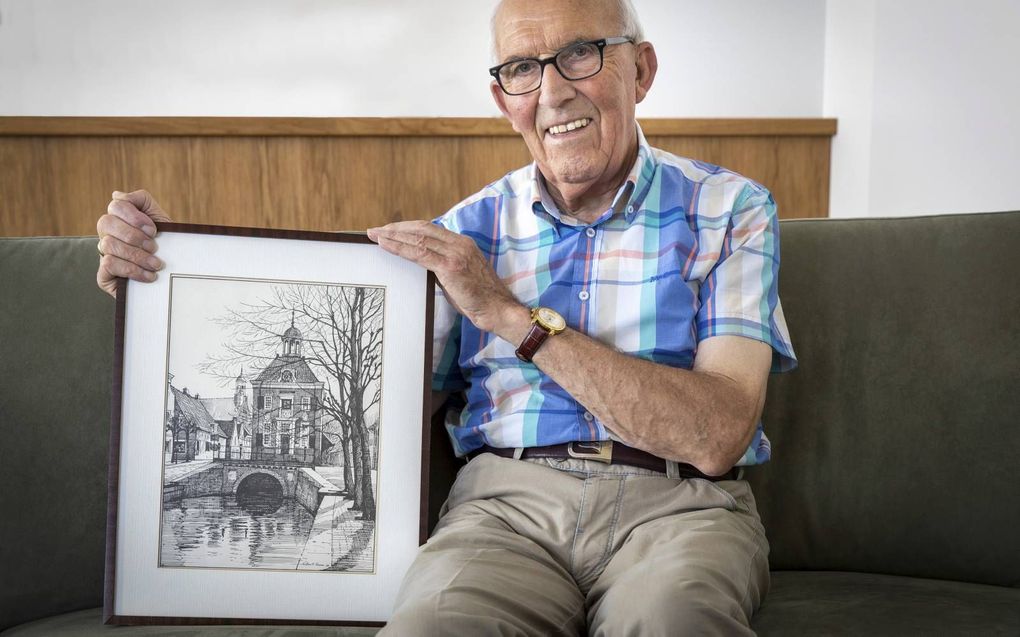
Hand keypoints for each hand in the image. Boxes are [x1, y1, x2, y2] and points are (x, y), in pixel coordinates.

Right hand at [96, 189, 171, 296]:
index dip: (134, 216)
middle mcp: (108, 235)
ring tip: (156, 264)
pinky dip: (132, 269)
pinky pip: (108, 264)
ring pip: (108, 244)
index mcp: (120, 220)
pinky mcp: (104, 276)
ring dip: (136, 255)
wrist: (174, 278)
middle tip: (154, 247)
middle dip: (133, 235)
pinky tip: (149, 276)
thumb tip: (117, 195)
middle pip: (106, 222)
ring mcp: (104, 255)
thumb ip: (143, 202)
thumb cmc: (168, 247)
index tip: (154, 230)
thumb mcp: (161, 221)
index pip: (116, 205)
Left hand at [367, 221, 525, 334]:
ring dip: (393, 236)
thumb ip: (442, 266)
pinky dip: (399, 248)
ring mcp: (455, 254)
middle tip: (375, 230)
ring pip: (418, 238)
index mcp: (462, 243)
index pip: (430, 229)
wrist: (497, 309)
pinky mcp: (450, 267)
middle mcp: (459, 243)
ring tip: (375, 235)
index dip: (408, 228)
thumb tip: (422, 264)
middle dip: (396, 228)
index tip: (391, 230)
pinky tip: (386, 246)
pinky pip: (419, 253)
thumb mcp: (459, 275)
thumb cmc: (479, 298)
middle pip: (421, 229)